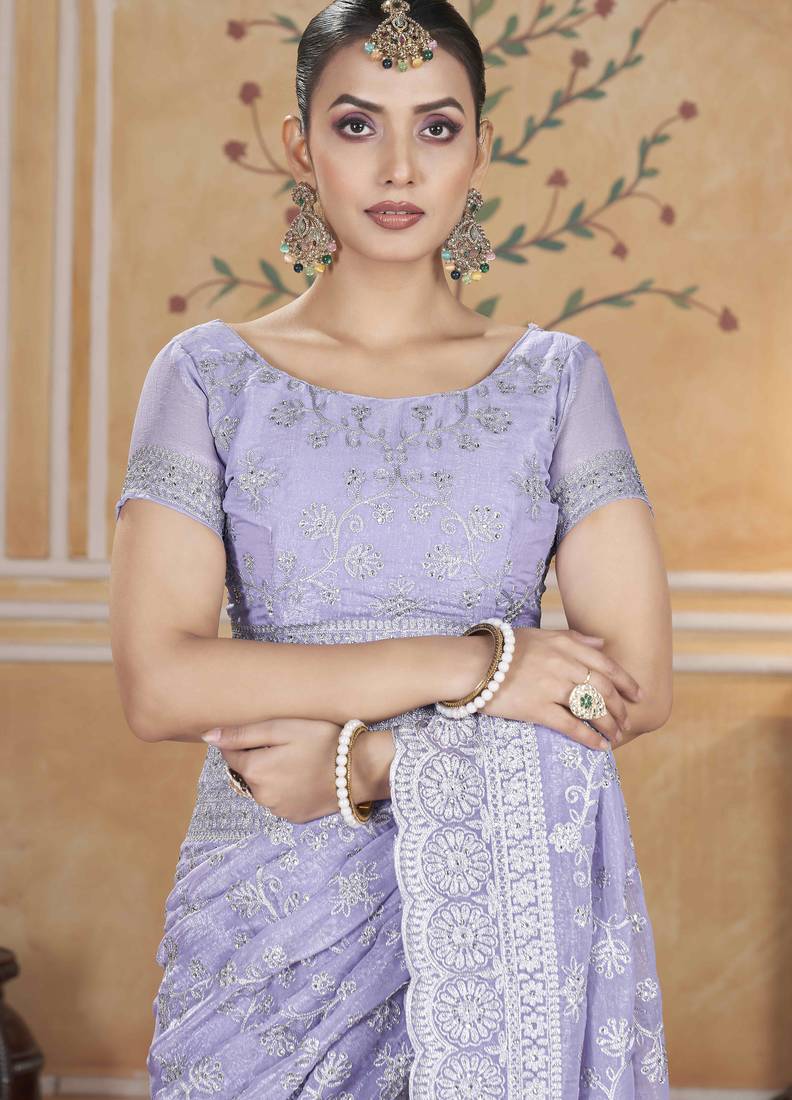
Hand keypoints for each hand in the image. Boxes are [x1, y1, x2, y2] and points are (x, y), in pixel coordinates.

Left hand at [203, 718, 384, 823]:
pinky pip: (277, 800)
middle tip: (286, 745)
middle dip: (257, 758)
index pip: (230, 753)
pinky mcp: (292, 817)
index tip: (266, 733)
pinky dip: (284, 788)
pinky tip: (303, 777)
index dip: (245, 740)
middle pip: (245, 771)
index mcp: (254, 770)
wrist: (359, 770)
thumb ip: (243, 733)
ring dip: (270, 774)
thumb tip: (207, 736)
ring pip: (261, 787)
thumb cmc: (322, 741)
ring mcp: (277, 809)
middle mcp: (260, 795)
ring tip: (298, 761)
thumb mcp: (283, 728)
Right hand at [481, 627, 642, 751]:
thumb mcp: (542, 635)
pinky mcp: (537, 708)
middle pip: (604, 690)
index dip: (627, 683)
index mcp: (566, 646)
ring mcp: (551, 688)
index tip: (638, 696)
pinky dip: (589, 738)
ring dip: (610, 725)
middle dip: (620, 709)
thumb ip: (575, 639)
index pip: (607, 666)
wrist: (473, 664)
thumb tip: (602, 644)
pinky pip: (571, 726)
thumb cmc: (504, 648)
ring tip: (616, 736)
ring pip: (592, 709)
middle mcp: (563, 665)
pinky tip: (599, 747)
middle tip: (627, 722)